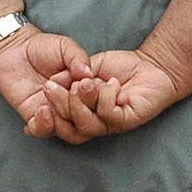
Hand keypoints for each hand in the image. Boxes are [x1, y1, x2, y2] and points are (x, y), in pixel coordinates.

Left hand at [0, 27, 92, 139]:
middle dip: (79, 106)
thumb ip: (78, 58)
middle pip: (85, 120)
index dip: (98, 98)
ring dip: (63, 118)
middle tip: (71, 87)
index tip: (90, 84)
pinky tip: (42, 110)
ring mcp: (55, 113)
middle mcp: (73, 105)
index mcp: (85, 90)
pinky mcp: (35, 117)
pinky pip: (43, 131)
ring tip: (55, 98)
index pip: (98, 102)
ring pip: (68, 130)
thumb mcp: (65, 47)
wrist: (16, 49)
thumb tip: (88, 74)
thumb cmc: (43, 47)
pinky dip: (44, 125)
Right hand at [49, 48, 191, 140]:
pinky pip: (108, 115)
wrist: (150, 65)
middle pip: (69, 127)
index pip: (59, 123)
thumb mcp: (88, 68)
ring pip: (86, 124)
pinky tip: (113, 83)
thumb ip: (70, 76)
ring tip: (86, 82)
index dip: (46, 117)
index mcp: (81, 113)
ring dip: (81, 102)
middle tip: (54, 85)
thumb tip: (49, 83)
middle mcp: (94, 123)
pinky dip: (106, 97)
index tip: (42, 93)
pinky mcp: (126, 121)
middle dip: (60, 105)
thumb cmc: (119, 67)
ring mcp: (110, 125)